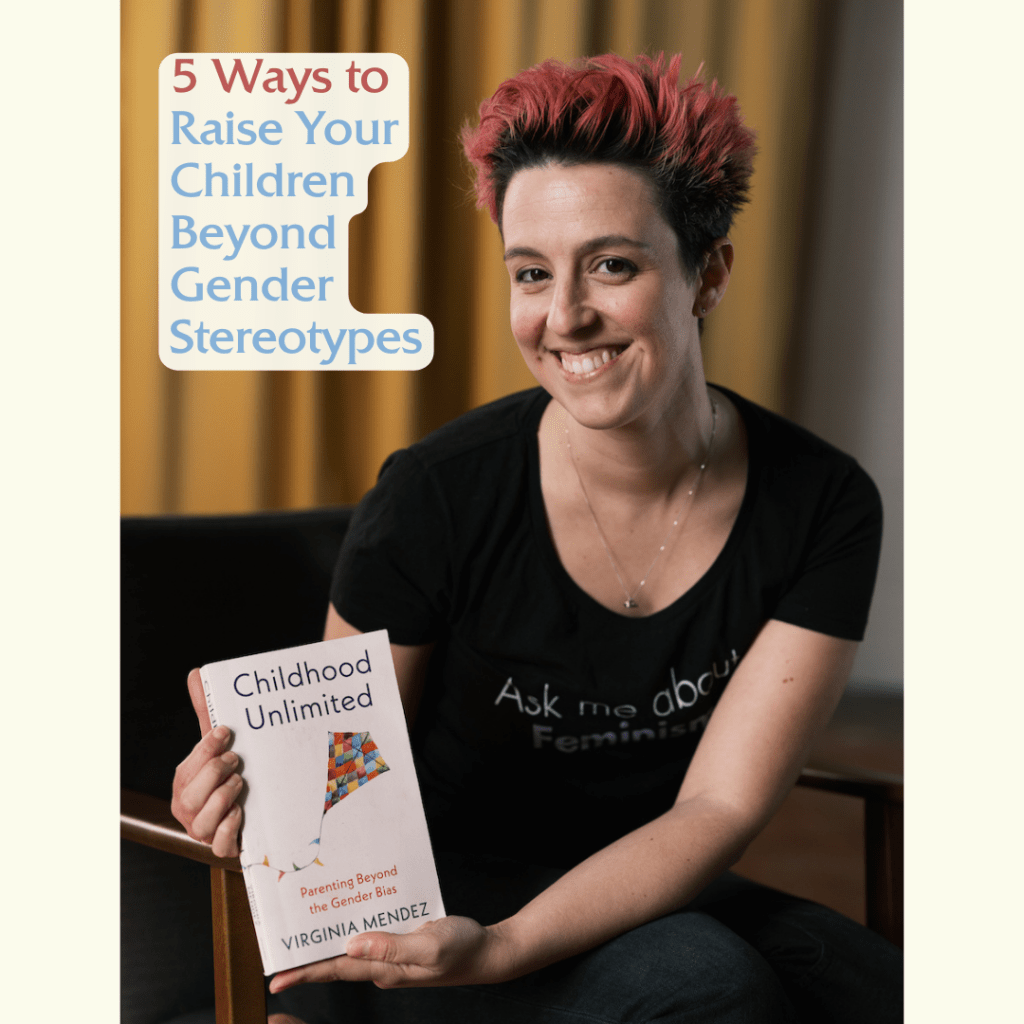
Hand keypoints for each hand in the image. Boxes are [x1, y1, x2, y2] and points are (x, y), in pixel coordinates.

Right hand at [169, 668, 243, 857]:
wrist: (251, 811)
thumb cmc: (230, 774)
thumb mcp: (220, 745)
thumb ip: (208, 713)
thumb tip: (196, 674)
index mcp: (184, 782)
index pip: (189, 766)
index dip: (207, 748)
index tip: (227, 732)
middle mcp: (188, 809)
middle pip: (190, 796)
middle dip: (215, 774)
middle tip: (237, 761)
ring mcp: (202, 830)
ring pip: (202, 822)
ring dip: (224, 799)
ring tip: (240, 784)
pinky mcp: (221, 848)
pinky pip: (217, 846)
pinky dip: (228, 830)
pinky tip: (241, 813)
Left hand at [269, 916, 516, 992]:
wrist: (489, 952)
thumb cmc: (463, 949)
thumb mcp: (429, 945)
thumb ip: (391, 946)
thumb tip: (352, 944)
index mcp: (386, 970)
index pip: (337, 969)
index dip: (305, 973)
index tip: (276, 980)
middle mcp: (384, 966)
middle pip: (339, 961)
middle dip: (309, 958)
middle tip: (279, 951)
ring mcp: (394, 957)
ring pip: (354, 947)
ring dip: (330, 941)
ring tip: (305, 929)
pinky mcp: (403, 945)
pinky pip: (373, 937)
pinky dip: (359, 928)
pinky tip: (353, 914)